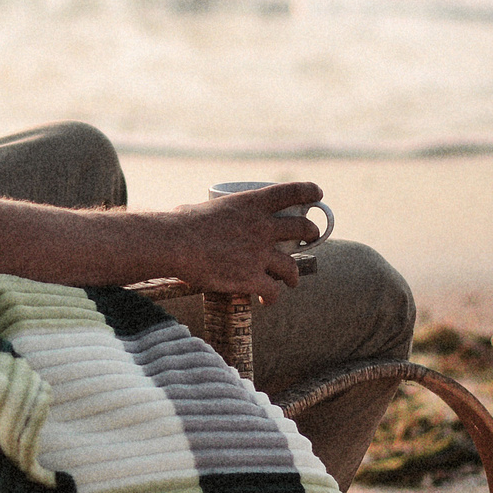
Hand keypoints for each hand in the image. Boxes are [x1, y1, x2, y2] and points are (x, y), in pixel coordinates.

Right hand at [162, 181, 324, 300]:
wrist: (174, 244)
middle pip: (301, 229)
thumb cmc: (180, 224)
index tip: (317, 194)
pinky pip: (272, 290)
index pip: (291, 192)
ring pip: (291, 266)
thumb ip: (211, 214)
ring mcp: (260, 254)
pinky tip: (267, 300)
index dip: (309, 191)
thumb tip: (193, 215)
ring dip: (294, 275)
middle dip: (311, 233)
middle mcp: (262, 227)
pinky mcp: (252, 278)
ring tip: (292, 281)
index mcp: (252, 204)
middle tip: (312, 237)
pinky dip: (272, 296)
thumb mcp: (203, 208)